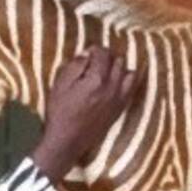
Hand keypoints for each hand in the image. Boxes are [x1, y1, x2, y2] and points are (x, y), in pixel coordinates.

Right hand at [30, 45, 141, 181]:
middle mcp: (112, 88)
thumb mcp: (60, 85)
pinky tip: (115, 84)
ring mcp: (119, 99)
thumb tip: (86, 54)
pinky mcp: (120, 109)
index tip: (87, 53)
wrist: (67, 141)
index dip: (95, 49)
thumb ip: (74, 66)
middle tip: (95, 62)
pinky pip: (131, 89)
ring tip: (107, 72)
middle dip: (108, 58)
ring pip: (130, 74)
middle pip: (118, 61)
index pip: (103, 53)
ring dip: (119, 69)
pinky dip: (126, 82)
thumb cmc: (60, 112)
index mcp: (97, 79)